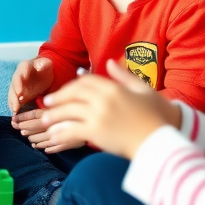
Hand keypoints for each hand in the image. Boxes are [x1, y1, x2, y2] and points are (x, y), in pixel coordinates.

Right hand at [8, 57, 53, 113]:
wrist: (43, 72)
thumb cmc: (45, 67)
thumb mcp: (46, 63)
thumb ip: (44, 64)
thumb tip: (41, 65)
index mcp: (24, 67)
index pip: (20, 74)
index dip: (18, 83)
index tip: (19, 92)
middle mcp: (18, 76)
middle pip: (13, 86)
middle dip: (14, 96)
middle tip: (16, 105)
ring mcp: (17, 85)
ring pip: (12, 94)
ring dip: (13, 102)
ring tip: (15, 111)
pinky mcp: (19, 93)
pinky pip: (14, 99)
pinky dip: (14, 106)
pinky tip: (15, 114)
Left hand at [11, 107, 83, 154]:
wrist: (105, 119)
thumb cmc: (86, 107)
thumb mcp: (70, 102)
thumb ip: (56, 106)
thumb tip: (40, 109)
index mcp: (57, 111)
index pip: (35, 115)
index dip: (23, 118)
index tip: (14, 119)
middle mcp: (59, 123)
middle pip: (37, 127)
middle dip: (26, 128)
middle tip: (19, 129)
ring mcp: (64, 134)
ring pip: (44, 138)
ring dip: (35, 140)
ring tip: (30, 140)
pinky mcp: (70, 143)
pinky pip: (55, 147)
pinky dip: (47, 148)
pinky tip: (42, 148)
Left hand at [40, 60, 180, 158]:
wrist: (160, 141)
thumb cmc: (156, 116)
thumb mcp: (142, 90)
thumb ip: (124, 75)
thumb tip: (110, 62)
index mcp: (113, 88)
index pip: (85, 81)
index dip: (72, 85)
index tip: (65, 91)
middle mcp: (103, 99)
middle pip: (74, 93)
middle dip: (59, 97)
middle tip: (48, 102)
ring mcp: (98, 115)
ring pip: (69, 111)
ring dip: (55, 115)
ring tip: (45, 119)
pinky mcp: (96, 132)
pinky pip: (72, 129)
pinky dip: (61, 132)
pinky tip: (53, 136)